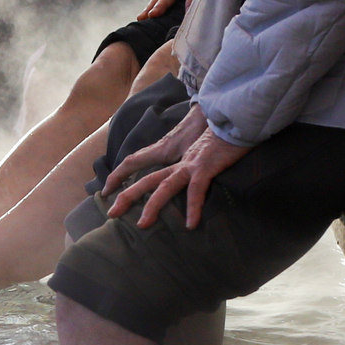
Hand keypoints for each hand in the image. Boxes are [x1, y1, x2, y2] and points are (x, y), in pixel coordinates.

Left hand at [108, 119, 251, 230]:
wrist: (236, 120)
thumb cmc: (223, 141)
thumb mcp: (203, 157)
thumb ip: (193, 170)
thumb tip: (190, 187)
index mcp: (176, 161)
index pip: (144, 170)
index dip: (124, 179)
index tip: (108, 192)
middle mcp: (178, 163)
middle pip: (146, 180)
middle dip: (127, 196)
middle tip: (112, 213)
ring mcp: (190, 165)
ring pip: (164, 186)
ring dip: (152, 206)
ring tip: (142, 225)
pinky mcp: (206, 166)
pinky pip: (196, 190)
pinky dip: (193, 207)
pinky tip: (191, 224)